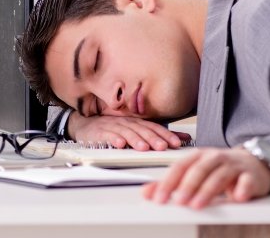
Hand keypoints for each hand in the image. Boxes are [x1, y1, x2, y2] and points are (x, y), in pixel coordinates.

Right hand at [66, 112, 190, 150]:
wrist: (85, 125)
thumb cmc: (112, 128)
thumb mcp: (136, 129)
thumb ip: (159, 133)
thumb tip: (184, 137)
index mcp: (137, 122)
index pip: (154, 127)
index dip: (165, 134)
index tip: (176, 143)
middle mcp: (127, 123)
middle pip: (142, 130)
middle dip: (153, 139)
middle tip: (162, 147)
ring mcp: (113, 126)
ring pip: (126, 133)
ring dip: (135, 140)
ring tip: (143, 147)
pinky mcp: (99, 132)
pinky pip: (107, 135)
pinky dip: (113, 139)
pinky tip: (119, 144)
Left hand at [142, 147, 269, 208]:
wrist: (253, 163)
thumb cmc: (219, 169)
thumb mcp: (194, 172)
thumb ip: (171, 182)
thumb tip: (147, 192)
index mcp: (198, 156)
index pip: (180, 167)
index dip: (168, 182)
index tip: (159, 198)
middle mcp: (214, 158)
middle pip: (199, 170)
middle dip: (187, 186)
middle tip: (179, 201)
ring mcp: (233, 165)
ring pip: (219, 175)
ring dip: (208, 190)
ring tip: (198, 204)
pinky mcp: (250, 175)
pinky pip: (246, 180)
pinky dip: (242, 188)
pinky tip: (237, 197)